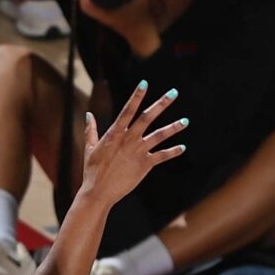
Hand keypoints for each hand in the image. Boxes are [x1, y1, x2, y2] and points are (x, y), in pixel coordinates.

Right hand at [74, 82, 185, 206]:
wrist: (99, 191)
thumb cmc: (92, 170)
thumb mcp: (90, 148)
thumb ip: (91, 130)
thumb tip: (88, 114)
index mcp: (115, 133)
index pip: (128, 110)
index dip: (136, 96)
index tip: (145, 83)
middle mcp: (129, 139)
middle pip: (147, 117)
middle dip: (161, 104)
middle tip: (174, 93)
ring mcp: (138, 151)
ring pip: (159, 136)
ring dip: (173, 127)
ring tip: (185, 121)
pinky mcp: (144, 165)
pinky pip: (161, 156)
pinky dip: (172, 152)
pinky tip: (182, 147)